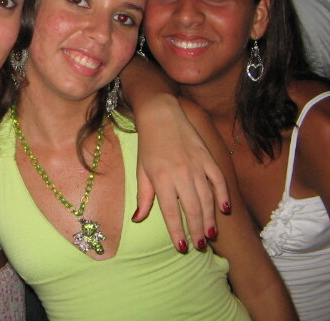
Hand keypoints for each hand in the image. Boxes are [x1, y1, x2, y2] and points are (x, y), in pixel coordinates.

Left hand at [132, 95, 229, 251]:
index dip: (177, 232)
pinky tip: (224, 210)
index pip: (171, 213)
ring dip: (210, 219)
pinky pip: (219, 181)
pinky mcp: (208, 158)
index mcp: (161, 179)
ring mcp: (197, 166)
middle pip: (193, 209)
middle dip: (197, 230)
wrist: (161, 115)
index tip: (182, 247)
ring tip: (211, 235)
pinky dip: (223, 196)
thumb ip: (143, 197)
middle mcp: (181, 174)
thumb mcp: (142, 171)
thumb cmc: (148, 145)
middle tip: (200, 246)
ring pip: (208, 199)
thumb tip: (138, 219)